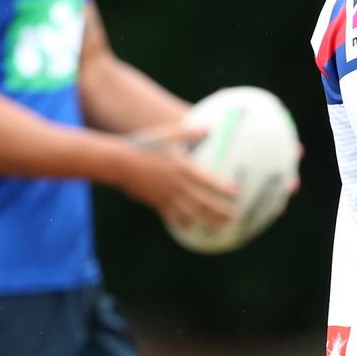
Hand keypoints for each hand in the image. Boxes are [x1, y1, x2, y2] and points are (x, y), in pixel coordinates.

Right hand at [119, 121, 238, 228]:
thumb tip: (209, 127)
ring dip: (207, 221)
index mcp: (182, 168)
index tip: (237, 193)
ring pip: (191, 213)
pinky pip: (172, 217)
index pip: (208, 181)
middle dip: (220, 211)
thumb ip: (188, 132)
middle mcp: (177, 185)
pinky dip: (183, 223)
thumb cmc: (143, 145)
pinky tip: (190, 228)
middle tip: (236, 217)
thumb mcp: (166, 135)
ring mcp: (167, 196)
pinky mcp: (156, 203)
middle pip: (203, 202)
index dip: (223, 188)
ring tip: (221, 227)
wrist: (119, 163)